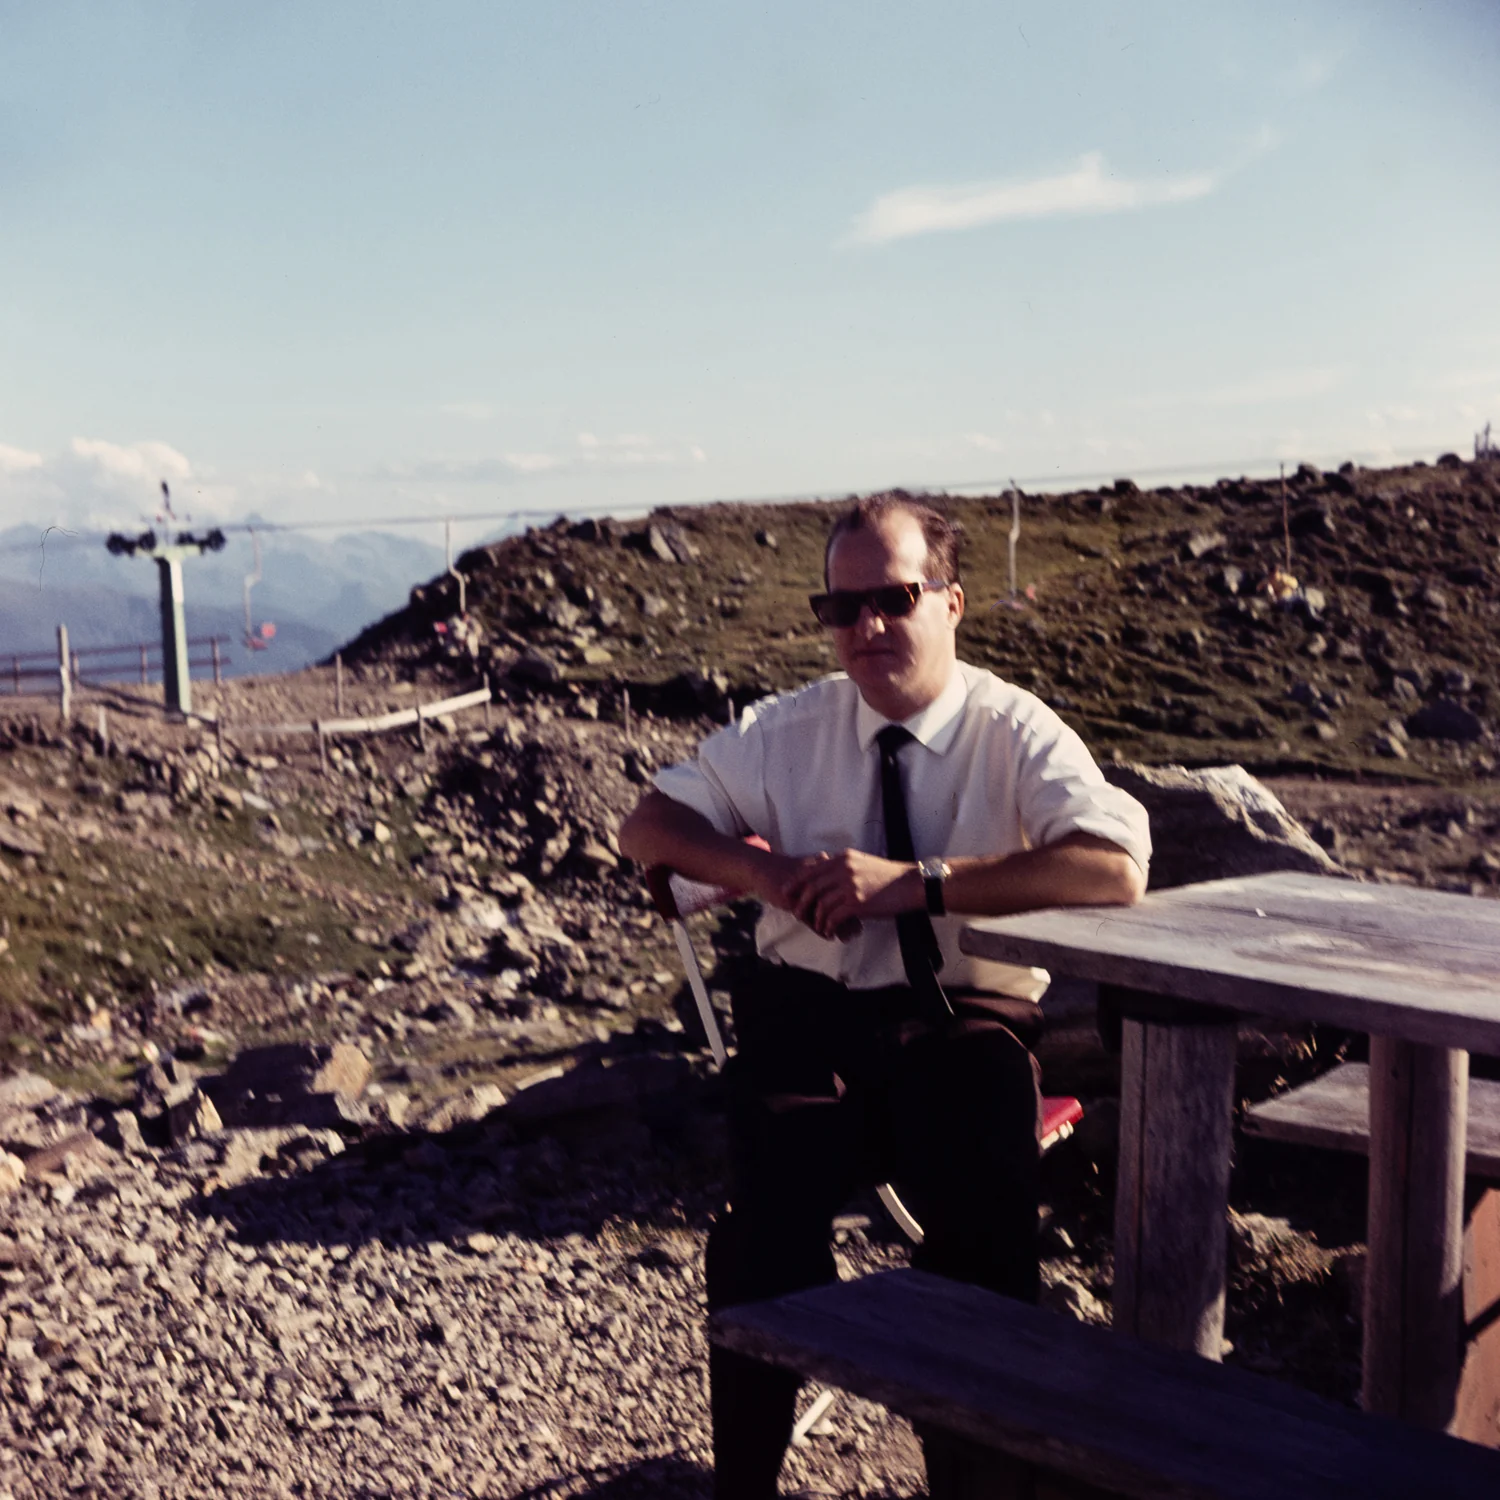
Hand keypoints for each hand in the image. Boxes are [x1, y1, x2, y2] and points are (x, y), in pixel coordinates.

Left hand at [784, 849, 919, 940]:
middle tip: (797, 914)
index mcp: (843, 858)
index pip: (811, 869)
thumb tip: (830, 876)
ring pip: (820, 904)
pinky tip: (830, 932)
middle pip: (811, 887)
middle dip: (801, 903)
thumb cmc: (889, 877)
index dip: (796, 882)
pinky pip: (833, 917)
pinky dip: (828, 926)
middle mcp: (843, 869)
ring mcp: (849, 886)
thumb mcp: (863, 863)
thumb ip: (845, 867)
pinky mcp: (857, 902)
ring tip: (819, 928)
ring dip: (816, 919)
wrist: (912, 884)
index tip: (788, 892)